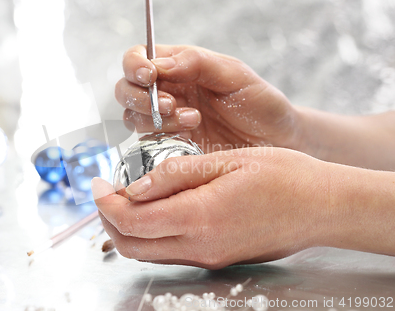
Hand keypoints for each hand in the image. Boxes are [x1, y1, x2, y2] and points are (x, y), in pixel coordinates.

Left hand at [92, 147, 340, 268]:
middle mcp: (200, 245)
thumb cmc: (284, 176)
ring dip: (128, 228)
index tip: (97, 183)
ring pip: (148, 253)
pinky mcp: (218, 258)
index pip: (131, 220)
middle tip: (106, 191)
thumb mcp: (227, 161)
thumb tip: (135, 186)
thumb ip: (176, 174)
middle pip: (131, 245)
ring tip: (127, 197)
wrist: (323, 207)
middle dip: (109, 220)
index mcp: (200, 217)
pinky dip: (152, 234)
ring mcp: (209, 257)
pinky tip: (157, 209)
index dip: (105, 203)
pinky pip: (170, 252)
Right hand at [116, 45, 298, 151]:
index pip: (138, 58)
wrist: (277, 143)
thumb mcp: (234, 75)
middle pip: (126, 89)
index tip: (150, 76)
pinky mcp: (169, 148)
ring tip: (193, 120)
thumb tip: (158, 64)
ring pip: (133, 118)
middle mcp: (167, 92)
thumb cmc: (260, 104)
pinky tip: (188, 138)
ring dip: (155, 120)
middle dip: (140, 97)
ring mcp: (166, 122)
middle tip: (171, 105)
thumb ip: (197, 63)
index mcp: (179, 67)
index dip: (135, 65)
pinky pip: (146, 144)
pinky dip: (159, 140)